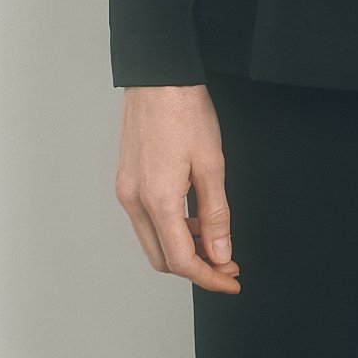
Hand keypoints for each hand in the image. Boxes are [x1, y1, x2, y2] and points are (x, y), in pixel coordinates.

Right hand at [116, 84, 240, 292]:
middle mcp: (134, 200)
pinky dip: (170, 230)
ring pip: (153, 242)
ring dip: (183, 250)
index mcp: (157, 199)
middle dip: (196, 269)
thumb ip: (215, 215)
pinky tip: (193, 219)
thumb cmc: (185, 112)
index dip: (209, 277)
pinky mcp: (125, 181)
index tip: (231, 279)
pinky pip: (146, 221)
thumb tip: (219, 252)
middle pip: (162, 259)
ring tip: (215, 241)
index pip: (181, 260)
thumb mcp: (212, 165)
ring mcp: (126, 191)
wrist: (158, 78)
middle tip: (227, 263)